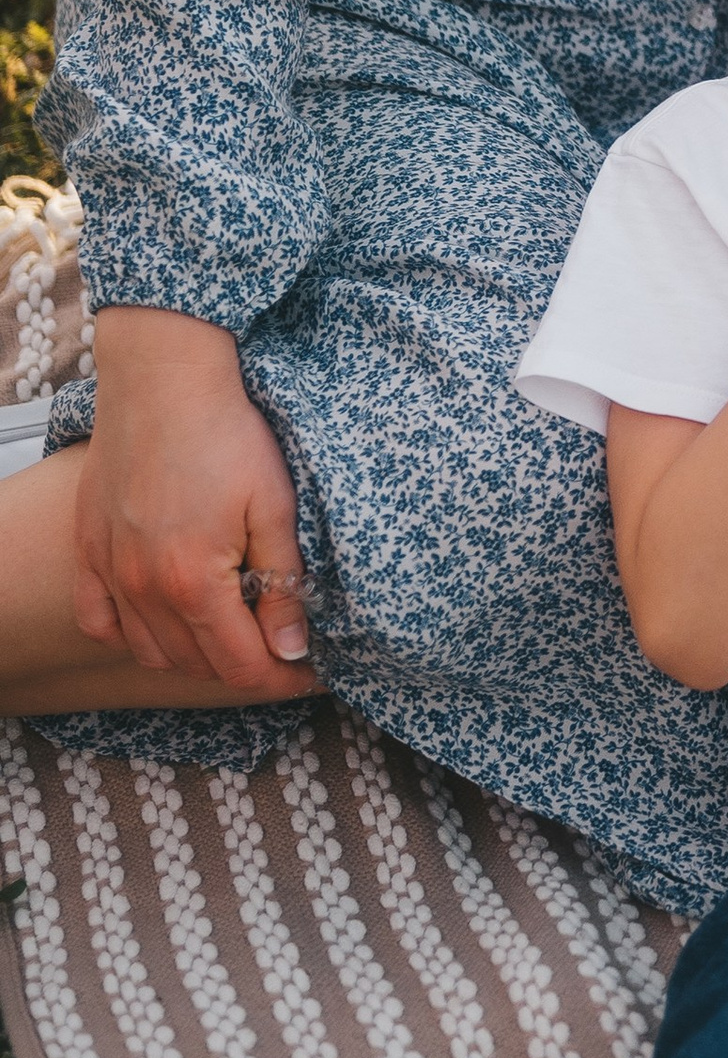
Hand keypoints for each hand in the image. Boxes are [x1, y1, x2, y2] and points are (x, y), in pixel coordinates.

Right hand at [75, 310, 316, 689]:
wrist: (163, 379)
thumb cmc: (226, 433)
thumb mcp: (275, 506)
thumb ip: (282, 583)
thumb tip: (291, 647)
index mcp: (195, 584)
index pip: (241, 666)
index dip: (280, 679)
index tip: (308, 672)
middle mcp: (144, 589)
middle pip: (196, 664)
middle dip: (244, 667)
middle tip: (280, 647)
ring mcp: (110, 571)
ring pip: (150, 651)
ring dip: (193, 655)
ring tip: (231, 631)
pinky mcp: (89, 549)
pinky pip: (99, 621)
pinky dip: (131, 635)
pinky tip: (162, 619)